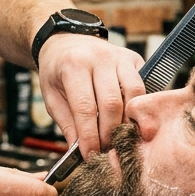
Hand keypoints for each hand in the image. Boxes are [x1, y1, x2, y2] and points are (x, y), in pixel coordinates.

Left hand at [38, 35, 144, 157]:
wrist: (67, 40)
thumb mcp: (51, 96)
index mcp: (74, 65)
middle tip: (105, 151)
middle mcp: (100, 58)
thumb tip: (80, 151)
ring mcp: (120, 57)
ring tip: (118, 138)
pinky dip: (137, 108)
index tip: (90, 155)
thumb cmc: (57, 71)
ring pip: (134, 95)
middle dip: (109, 133)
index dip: (89, 136)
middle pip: (112, 104)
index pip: (85, 107)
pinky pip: (142, 88)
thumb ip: (67, 123)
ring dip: (127, 122)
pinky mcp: (134, 59)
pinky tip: (128, 120)